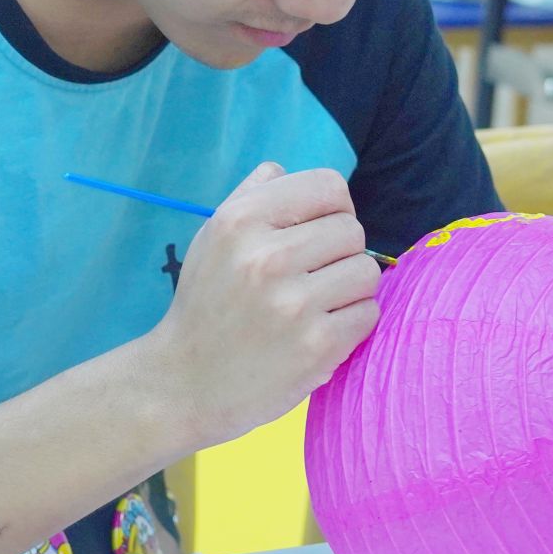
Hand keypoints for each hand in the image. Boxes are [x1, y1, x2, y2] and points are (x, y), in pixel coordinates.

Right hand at [147, 163, 379, 446]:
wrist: (184, 384)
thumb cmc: (205, 306)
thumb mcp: (211, 239)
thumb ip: (250, 197)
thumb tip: (285, 169)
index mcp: (240, 221)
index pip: (329, 186)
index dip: (332, 208)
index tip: (318, 233)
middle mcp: (267, 256)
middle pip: (352, 230)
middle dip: (340, 253)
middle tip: (312, 278)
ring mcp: (294, 303)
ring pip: (367, 272)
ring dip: (350, 290)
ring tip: (318, 305)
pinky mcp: (317, 346)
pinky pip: (368, 314)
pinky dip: (352, 324)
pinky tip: (321, 332)